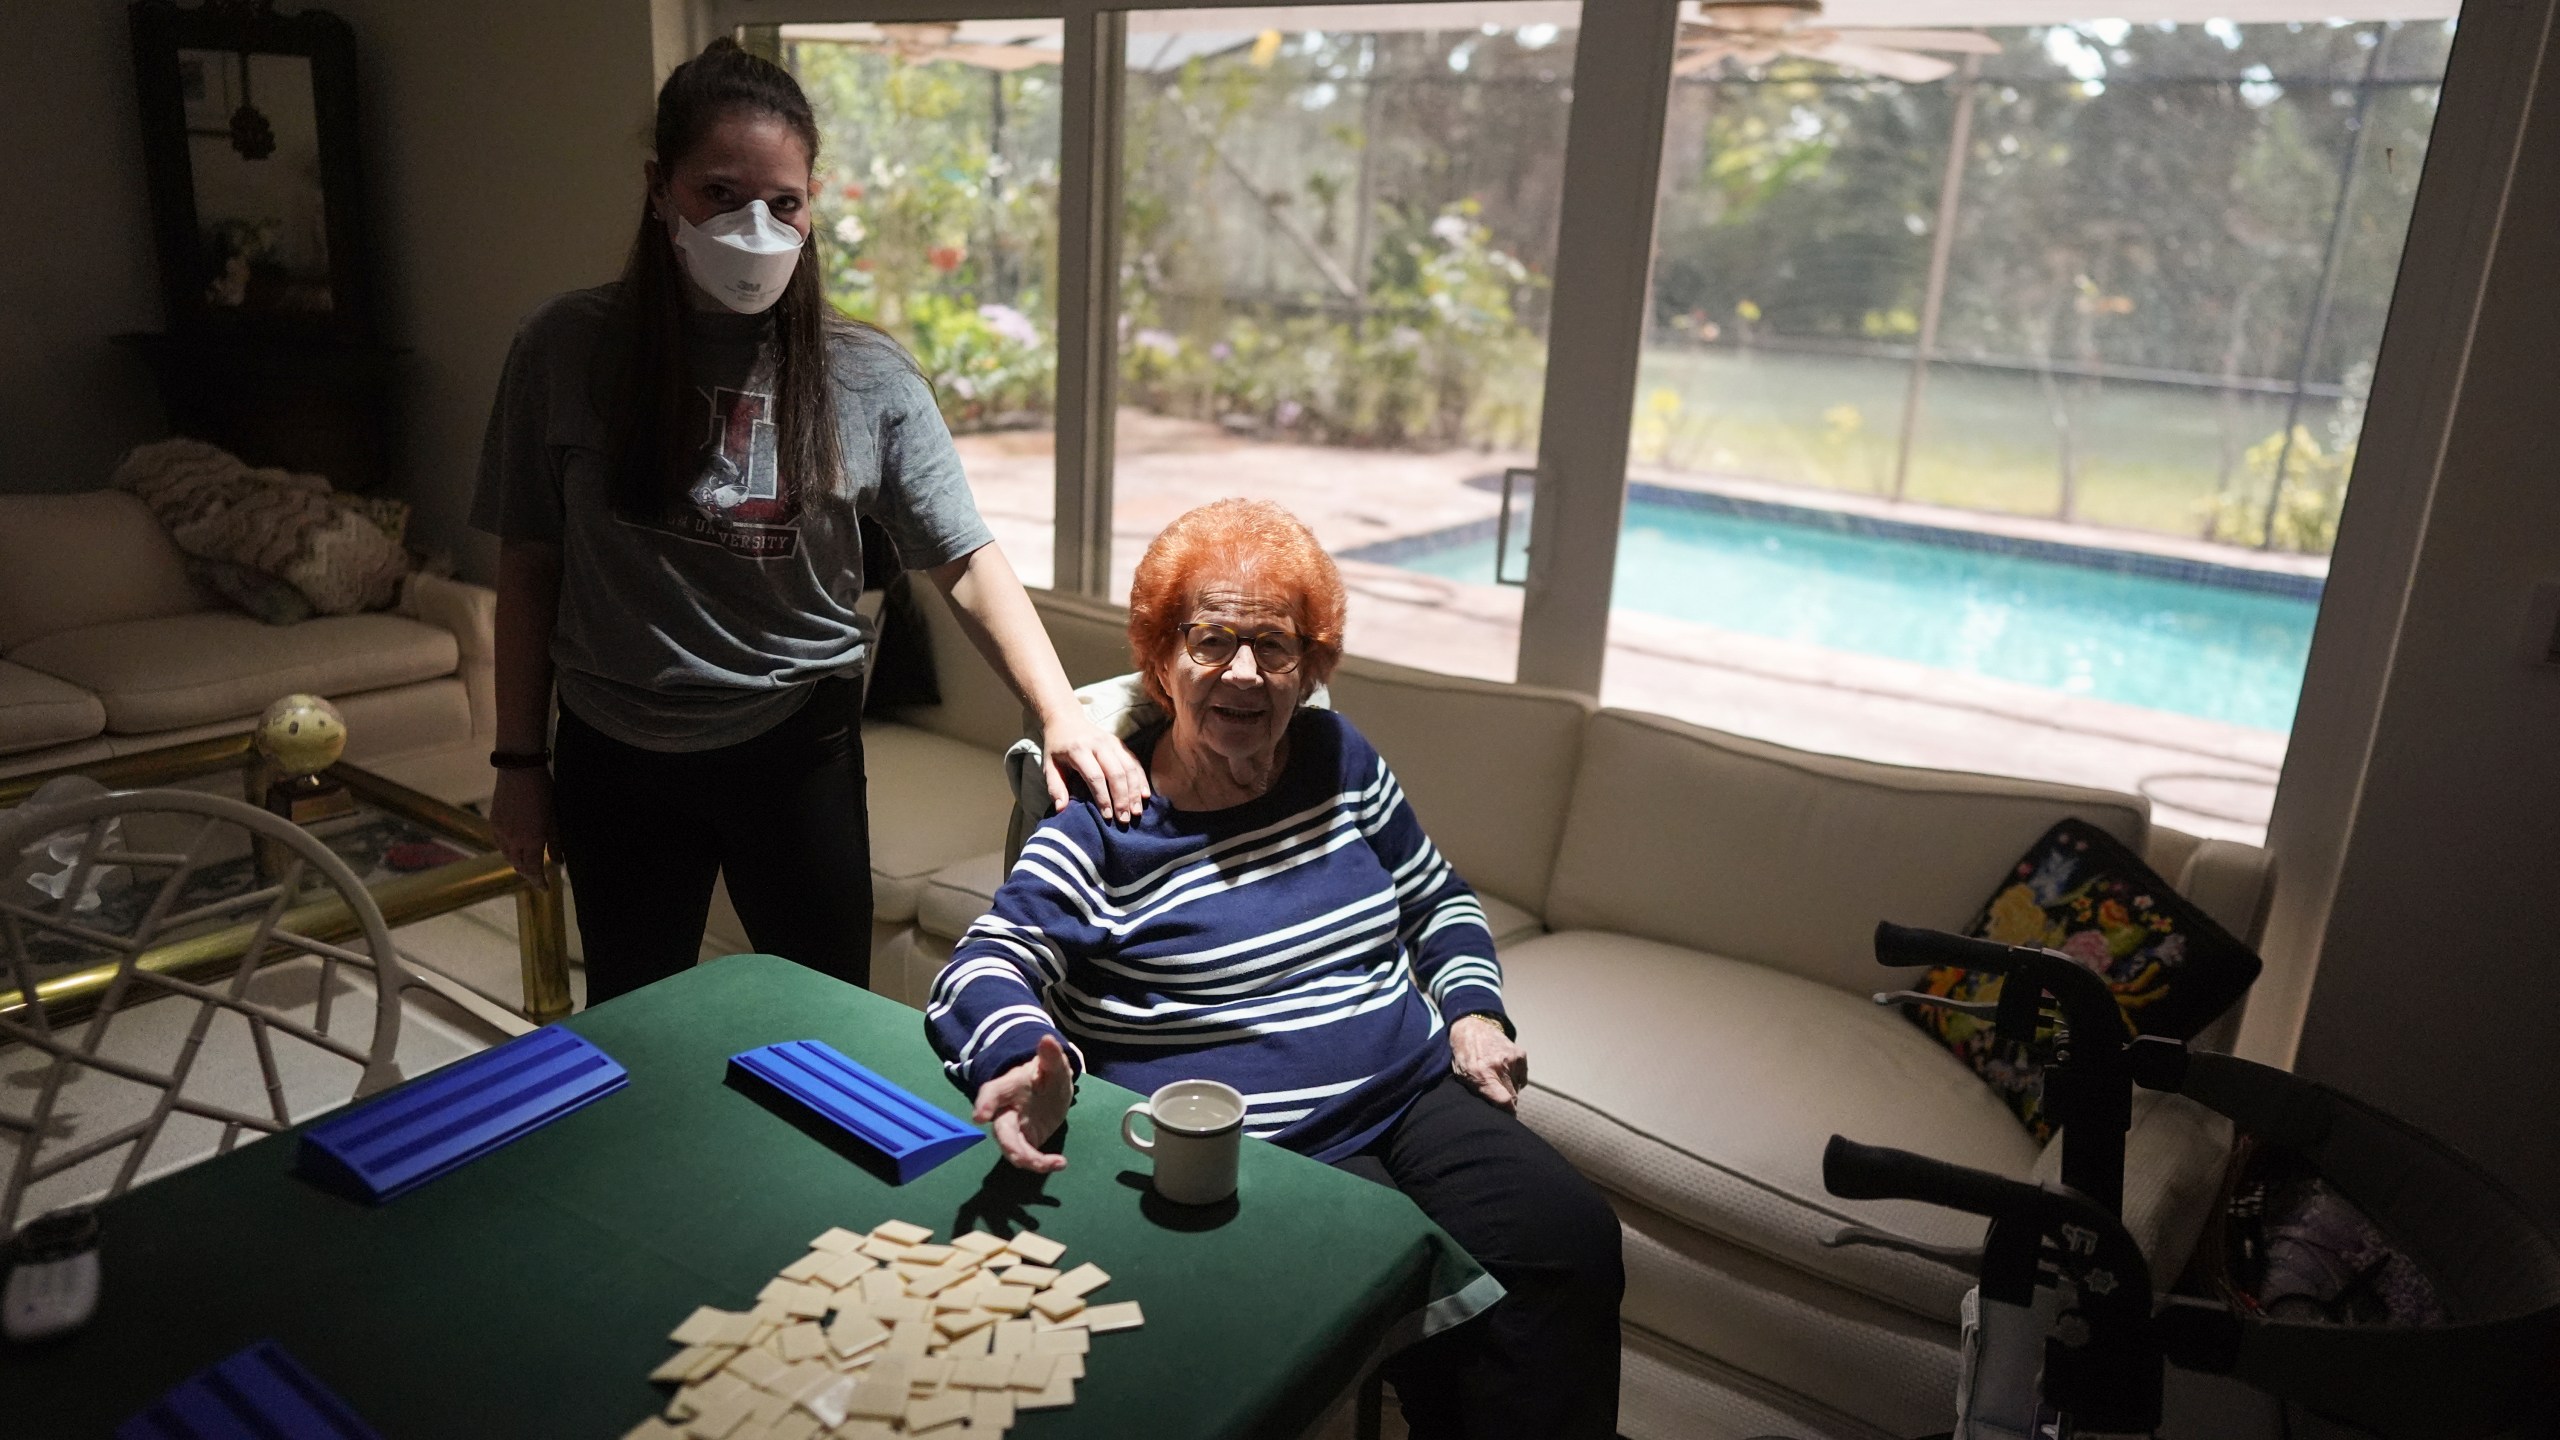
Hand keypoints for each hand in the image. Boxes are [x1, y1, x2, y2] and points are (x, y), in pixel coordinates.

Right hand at [488, 766, 556, 885]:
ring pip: (507, 856)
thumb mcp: (554, 819)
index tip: (545, 888)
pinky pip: (499, 844)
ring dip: (517, 863)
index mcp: (531, 841)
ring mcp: (500, 831)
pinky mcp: (493, 822)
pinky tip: (514, 848)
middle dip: (528, 874)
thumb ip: (555, 843)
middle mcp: (513, 841)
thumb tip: (558, 862)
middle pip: (518, 866)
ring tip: (527, 864)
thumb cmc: (543, 792)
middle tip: (538, 877)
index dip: (539, 881)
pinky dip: (508, 851)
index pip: (533, 869)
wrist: (519, 770)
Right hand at [972, 1034, 1073, 1172]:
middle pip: (1001, 1130)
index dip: (984, 1104)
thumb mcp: (1053, 1065)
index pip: (992, 1093)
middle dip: (1009, 1145)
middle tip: (1023, 1159)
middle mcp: (1005, 1111)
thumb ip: (1051, 1056)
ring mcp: (1014, 1129)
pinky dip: (1041, 1163)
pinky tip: (1060, 1163)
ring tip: (1055, 1163)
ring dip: (1030, 1160)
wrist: (1052, 1089)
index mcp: (1008, 1087)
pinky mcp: (1025, 1142)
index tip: (979, 1117)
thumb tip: (1047, 1040)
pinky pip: (1027, 1156)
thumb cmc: (1047, 1074)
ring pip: (1013, 1149)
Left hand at [1039, 711, 1148, 823]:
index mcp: (1079, 750)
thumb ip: (1055, 787)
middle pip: (1116, 773)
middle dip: (1122, 798)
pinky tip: (1145, 795)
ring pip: (1129, 767)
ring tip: (1136, 811)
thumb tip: (1061, 809)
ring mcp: (1112, 742)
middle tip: (1124, 818)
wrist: (1066, 719)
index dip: (1103, 798)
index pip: (1095, 776)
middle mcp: (1098, 744)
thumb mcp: (1048, 765)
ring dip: (1135, 791)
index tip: (1107, 816)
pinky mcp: (1120, 743)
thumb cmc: (1057, 747)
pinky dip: (1141, 779)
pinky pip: (1135, 761)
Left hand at [1450, 1014, 1527, 1110]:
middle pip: (1513, 1097)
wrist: (1472, 1027)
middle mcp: (1499, 1066)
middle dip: (1507, 1102)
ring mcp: (1512, 1059)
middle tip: (1497, 1097)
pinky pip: (1522, 1078)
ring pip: (1517, 1088)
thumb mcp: (1462, 1076)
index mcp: (1481, 1074)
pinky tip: (1504, 1070)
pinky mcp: (1520, 1054)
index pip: (1504, 1101)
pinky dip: (1515, 1078)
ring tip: (1496, 1078)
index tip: (1507, 1119)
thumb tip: (1494, 1112)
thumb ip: (1478, 1093)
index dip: (1508, 1114)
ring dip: (1509, 1088)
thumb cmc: (1464, 1055)